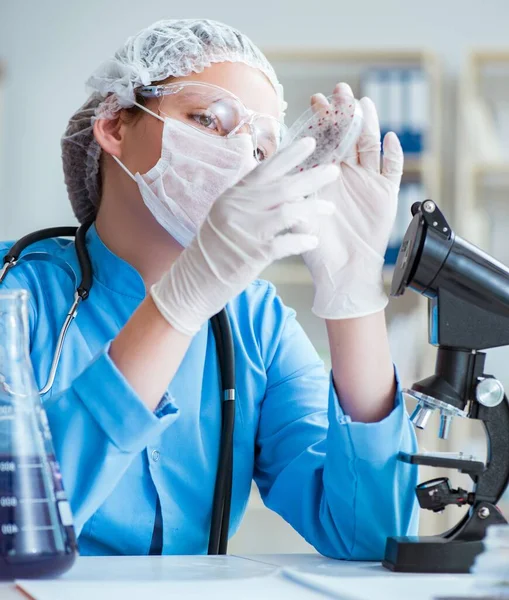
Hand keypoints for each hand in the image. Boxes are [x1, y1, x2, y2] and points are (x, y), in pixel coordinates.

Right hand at [150, 137, 339, 334]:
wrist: (191, 282)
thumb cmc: (211, 251)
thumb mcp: (224, 217)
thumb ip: (248, 202)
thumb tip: (282, 190)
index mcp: (232, 196)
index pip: (265, 169)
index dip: (290, 155)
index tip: (311, 143)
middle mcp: (238, 208)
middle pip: (283, 187)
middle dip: (312, 177)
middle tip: (333, 171)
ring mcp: (246, 230)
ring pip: (289, 211)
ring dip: (312, 208)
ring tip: (329, 208)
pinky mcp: (253, 254)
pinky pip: (287, 243)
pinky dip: (302, 241)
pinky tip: (313, 241)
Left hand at [302, 82, 403, 318]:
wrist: (343, 271)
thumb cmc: (319, 246)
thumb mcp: (299, 216)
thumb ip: (291, 192)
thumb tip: (271, 169)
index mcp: (324, 176)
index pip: (323, 141)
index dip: (321, 122)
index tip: (315, 101)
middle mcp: (345, 174)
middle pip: (348, 136)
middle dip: (344, 113)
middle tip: (340, 91)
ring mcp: (367, 180)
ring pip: (370, 145)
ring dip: (368, 125)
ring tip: (363, 104)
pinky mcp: (385, 193)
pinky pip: (393, 168)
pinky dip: (393, 154)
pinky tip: (390, 138)